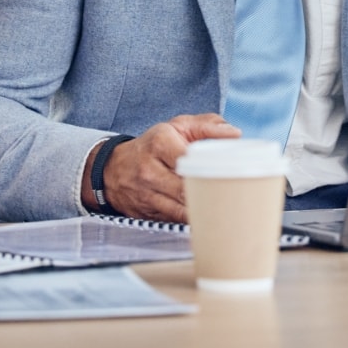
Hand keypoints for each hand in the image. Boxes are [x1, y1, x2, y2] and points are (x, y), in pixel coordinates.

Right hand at [82, 114, 240, 222]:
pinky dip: (191, 220)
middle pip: (188, 188)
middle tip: (233, 195)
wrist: (113, 169)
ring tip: (223, 209)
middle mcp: (150, 170)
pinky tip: (205, 217)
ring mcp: (146, 194)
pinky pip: (174, 220)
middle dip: (210, 193)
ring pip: (182, 210)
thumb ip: (207, 126)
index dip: (212, 168)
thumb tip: (235, 134)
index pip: (192, 160)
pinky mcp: (147, 213)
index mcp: (161, 143)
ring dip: (203, 210)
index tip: (230, 172)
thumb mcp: (177, 127)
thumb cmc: (152, 146)